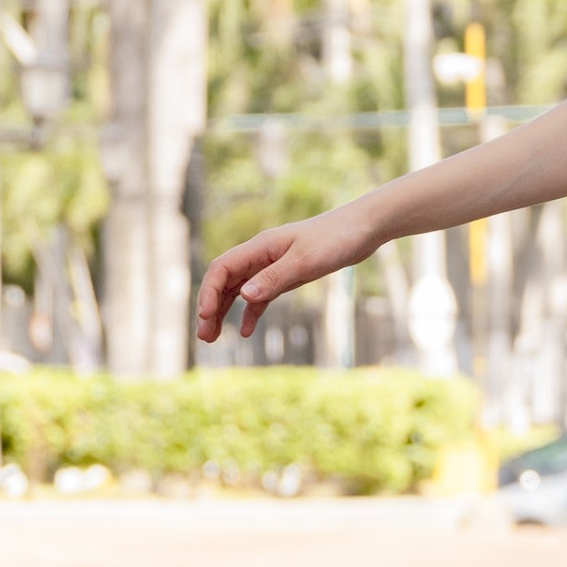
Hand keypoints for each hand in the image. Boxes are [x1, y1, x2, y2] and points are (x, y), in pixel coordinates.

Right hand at [196, 210, 367, 347]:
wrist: (362, 228)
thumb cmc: (335, 239)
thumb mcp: (305, 262)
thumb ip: (274, 278)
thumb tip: (243, 295)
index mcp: (260, 247)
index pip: (222, 269)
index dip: (209, 292)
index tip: (205, 317)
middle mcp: (261, 255)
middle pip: (225, 281)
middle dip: (211, 308)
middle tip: (204, 337)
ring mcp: (273, 265)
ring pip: (239, 289)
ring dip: (224, 312)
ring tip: (214, 337)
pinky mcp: (286, 274)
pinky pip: (261, 295)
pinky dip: (251, 312)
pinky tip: (246, 331)